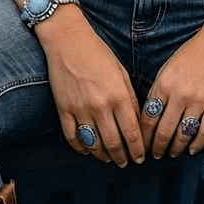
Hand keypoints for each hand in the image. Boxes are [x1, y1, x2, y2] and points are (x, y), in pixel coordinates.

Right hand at [39, 12, 143, 167]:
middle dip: (122, 157)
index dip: (138, 149)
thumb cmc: (98, 53)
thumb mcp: (121, 72)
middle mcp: (100, 105)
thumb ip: (130, 98)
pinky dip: (81, 148)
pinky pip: (73, 138)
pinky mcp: (63, 109)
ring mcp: (80, 109)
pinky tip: (88, 150)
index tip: (140, 157)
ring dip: (103, 156)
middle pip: (114, 143)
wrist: (68, 40)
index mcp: (118, 95)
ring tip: (109, 159)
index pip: (132, 132)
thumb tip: (136, 122)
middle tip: (126, 162)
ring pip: (94, 145)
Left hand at [141, 28, 203, 158]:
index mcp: (163, 84)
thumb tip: (150, 114)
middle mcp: (178, 95)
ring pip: (182, 135)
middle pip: (163, 132)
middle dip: (156, 148)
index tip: (140, 145)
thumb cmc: (193, 52)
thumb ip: (159, 89)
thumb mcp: (168, 67)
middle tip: (154, 156)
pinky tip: (192, 150)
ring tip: (172, 154)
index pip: (147, 119)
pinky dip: (197, 145)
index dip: (142, 136)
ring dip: (175, 148)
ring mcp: (198, 100)